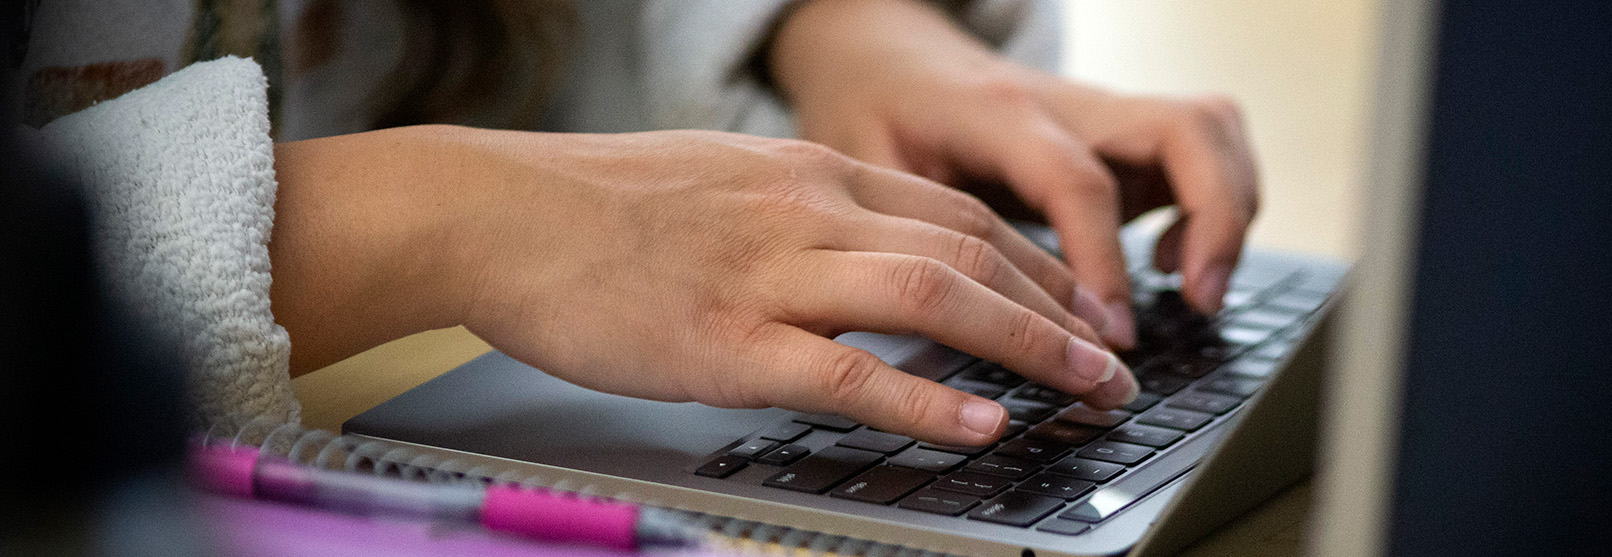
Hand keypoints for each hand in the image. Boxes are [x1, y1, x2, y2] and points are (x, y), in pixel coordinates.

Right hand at [268, 125, 1136, 444]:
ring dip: (1028, 345)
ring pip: (933, 297)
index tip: (1086, 308)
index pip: (959, 213)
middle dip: (1062, 309)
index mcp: (810, 172)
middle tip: (1120, 362)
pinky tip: (980, 421)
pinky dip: (925, 397)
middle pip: (971, 250)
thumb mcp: (721, 185)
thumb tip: (856, 256)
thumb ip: (798, 215)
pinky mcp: (727, 340)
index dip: (1039, 265)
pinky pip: (847, 370)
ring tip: (1091, 388)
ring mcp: (770, 273)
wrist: (491, 212)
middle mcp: (808, 210)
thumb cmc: (593, 208)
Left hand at [770, 0, 1260, 348]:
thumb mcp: (864, 171)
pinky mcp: (1120, 135)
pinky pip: (1202, 150)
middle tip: (1199, 301)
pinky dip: (1215, 205)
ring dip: (1229, 209)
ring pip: (1211, 130)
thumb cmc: (871, 112)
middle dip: (1216, 218)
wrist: (883, 53)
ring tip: (1192, 290)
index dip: (1103, 262)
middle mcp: (1068, 106)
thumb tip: (944, 322)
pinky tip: (1166, 264)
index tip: (1109, 337)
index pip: (1079, 182)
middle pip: (1184, 131)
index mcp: (999, 114)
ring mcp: (1103, 115)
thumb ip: (908, 234)